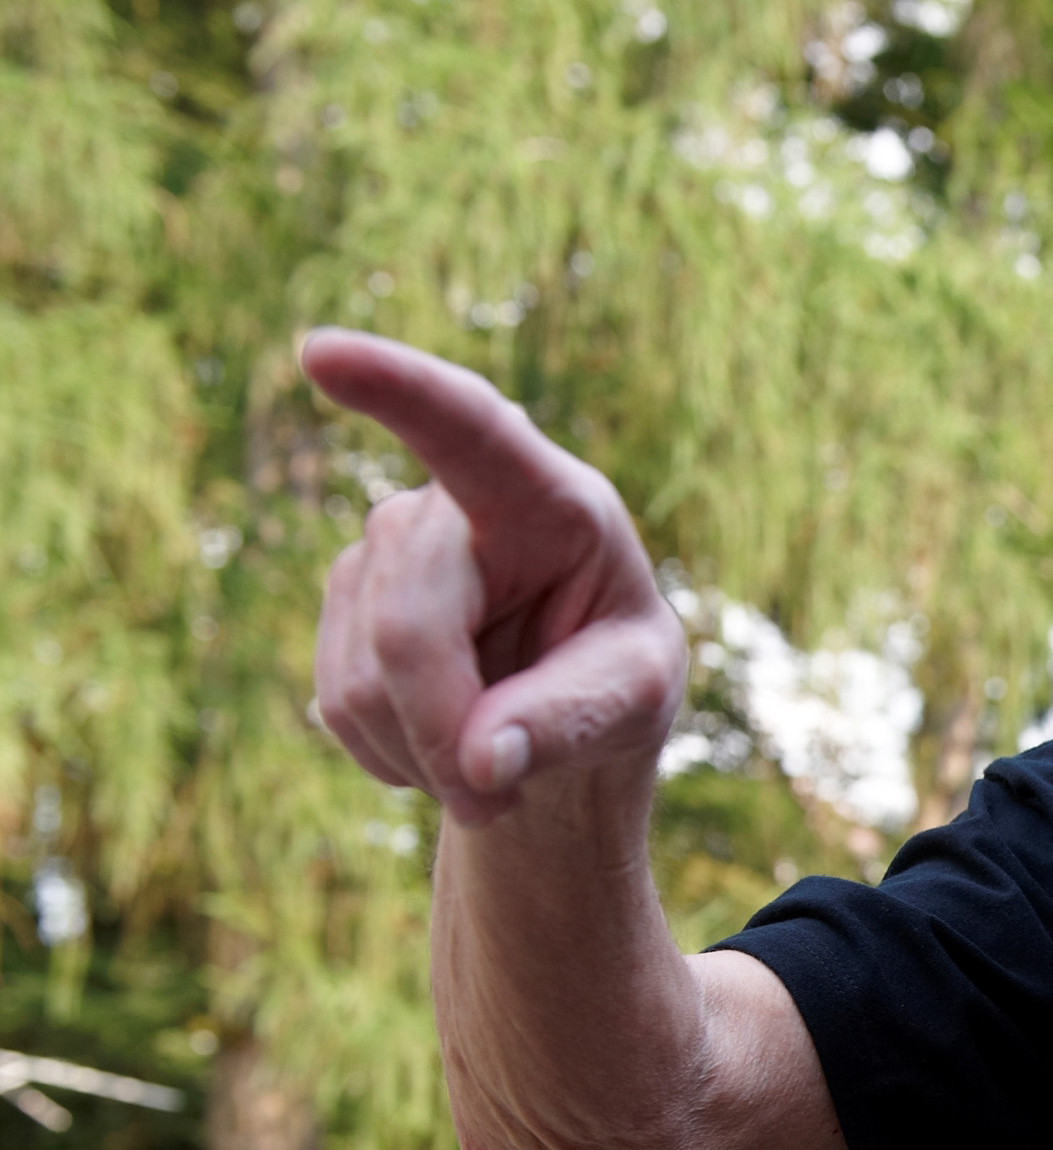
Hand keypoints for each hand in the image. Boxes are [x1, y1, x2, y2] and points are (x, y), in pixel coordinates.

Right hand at [301, 330, 684, 825]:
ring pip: (364, 680)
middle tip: (497, 795)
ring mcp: (383, 550)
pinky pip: (337, 706)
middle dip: (446, 730)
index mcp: (550, 500)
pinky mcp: (342, 603)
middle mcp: (452, 507)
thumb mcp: (634, 702)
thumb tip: (481, 760)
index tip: (322, 354)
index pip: (472, 431)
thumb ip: (569, 723)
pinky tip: (440, 739)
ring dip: (425, 751)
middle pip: (409, 628)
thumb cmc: (619, 682)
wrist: (567, 714)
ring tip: (490, 754)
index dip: (398, 391)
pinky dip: (394, 753)